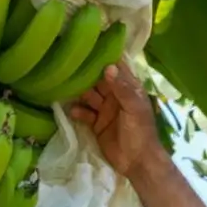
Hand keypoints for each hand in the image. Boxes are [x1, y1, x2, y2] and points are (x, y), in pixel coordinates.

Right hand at [69, 60, 167, 181]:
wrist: (137, 161)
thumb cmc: (140, 132)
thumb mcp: (133, 108)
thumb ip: (122, 88)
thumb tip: (108, 67)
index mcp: (129, 89)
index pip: (118, 68)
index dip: (107, 57)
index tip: (91, 44)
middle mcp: (116, 96)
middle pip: (99, 80)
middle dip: (87, 74)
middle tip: (70, 64)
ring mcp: (106, 110)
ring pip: (89, 96)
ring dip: (79, 92)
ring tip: (65, 86)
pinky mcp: (97, 124)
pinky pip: (85, 114)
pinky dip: (78, 111)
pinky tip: (71, 110)